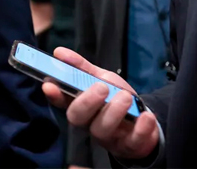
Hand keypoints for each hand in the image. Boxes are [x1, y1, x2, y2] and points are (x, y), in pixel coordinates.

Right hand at [42, 48, 158, 161]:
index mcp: (79, 104)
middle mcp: (89, 122)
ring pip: (101, 129)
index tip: (50, 85)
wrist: (143, 120)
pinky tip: (146, 116)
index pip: (60, 100)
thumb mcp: (101, 78)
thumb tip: (59, 52)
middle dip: (87, 102)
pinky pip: (132, 140)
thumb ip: (81, 67)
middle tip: (101, 87)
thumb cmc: (116, 98)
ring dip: (113, 112)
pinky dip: (141, 128)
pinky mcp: (129, 145)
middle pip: (77, 117)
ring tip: (126, 97)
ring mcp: (108, 136)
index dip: (54, 94)